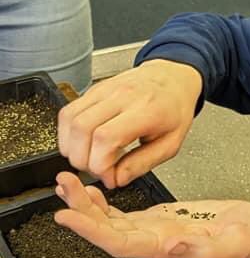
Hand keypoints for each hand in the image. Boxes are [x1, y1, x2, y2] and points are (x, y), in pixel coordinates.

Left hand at [54, 173, 249, 257]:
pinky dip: (103, 204)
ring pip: (110, 222)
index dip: (91, 231)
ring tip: (67, 183)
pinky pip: (122, 215)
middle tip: (61, 185)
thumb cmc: (248, 236)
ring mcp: (153, 232)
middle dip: (80, 211)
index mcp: (167, 246)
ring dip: (86, 206)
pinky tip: (91, 190)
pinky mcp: (157, 220)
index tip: (66, 215)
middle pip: (107, 231)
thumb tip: (173, 247)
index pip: (119, 243)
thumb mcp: (236, 240)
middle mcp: (153, 242)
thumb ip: (207, 249)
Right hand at [57, 60, 202, 187]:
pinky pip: (68, 111)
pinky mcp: (93, 90)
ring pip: (70, 119)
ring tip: (88, 158)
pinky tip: (81, 144)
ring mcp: (105, 90)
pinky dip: (67, 133)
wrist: (172, 78)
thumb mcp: (171, 144)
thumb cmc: (174, 110)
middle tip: (97, 170)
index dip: (99, 165)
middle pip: (82, 128)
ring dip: (70, 147)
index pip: (106, 138)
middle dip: (82, 159)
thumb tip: (116, 179)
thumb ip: (142, 164)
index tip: (109, 177)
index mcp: (146, 111)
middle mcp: (122, 96)